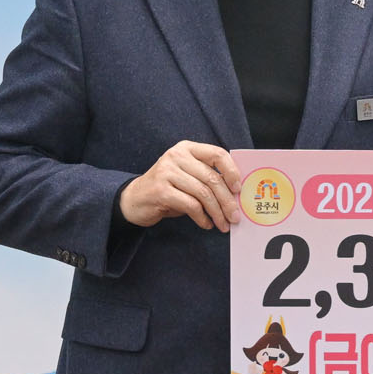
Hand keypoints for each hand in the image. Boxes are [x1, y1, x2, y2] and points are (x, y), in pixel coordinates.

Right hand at [119, 141, 240, 231]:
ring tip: (223, 224)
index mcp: (187, 148)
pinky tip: (206, 224)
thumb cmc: (168, 188)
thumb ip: (207, 177)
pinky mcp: (161, 190)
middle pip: (212, 178)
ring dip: (217, 213)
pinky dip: (202, 218)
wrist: (134, 199)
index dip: (232, 171)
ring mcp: (167, 172)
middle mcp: (176, 156)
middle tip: (235, 217)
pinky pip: (191, 205)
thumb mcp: (187, 176)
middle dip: (227, 201)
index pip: (217, 154)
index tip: (238, 189)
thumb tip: (235, 195)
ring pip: (203, 193)